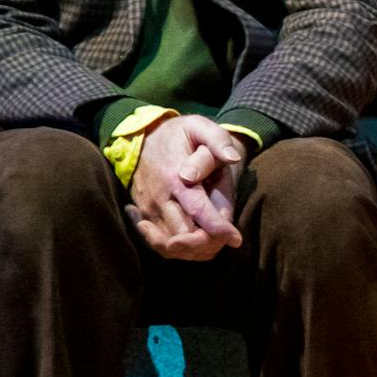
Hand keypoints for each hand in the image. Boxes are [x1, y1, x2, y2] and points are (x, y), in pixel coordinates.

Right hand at [127, 114, 245, 260]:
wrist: (141, 136)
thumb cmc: (178, 134)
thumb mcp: (200, 126)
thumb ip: (217, 140)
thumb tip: (232, 159)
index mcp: (175, 177)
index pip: (198, 211)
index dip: (218, 229)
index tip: (236, 239)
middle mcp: (159, 198)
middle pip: (183, 236)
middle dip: (207, 243)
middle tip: (226, 237)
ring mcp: (148, 209)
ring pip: (169, 245)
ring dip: (193, 250)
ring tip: (213, 240)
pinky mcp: (143, 216)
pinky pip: (158, 243)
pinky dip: (178, 249)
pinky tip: (195, 241)